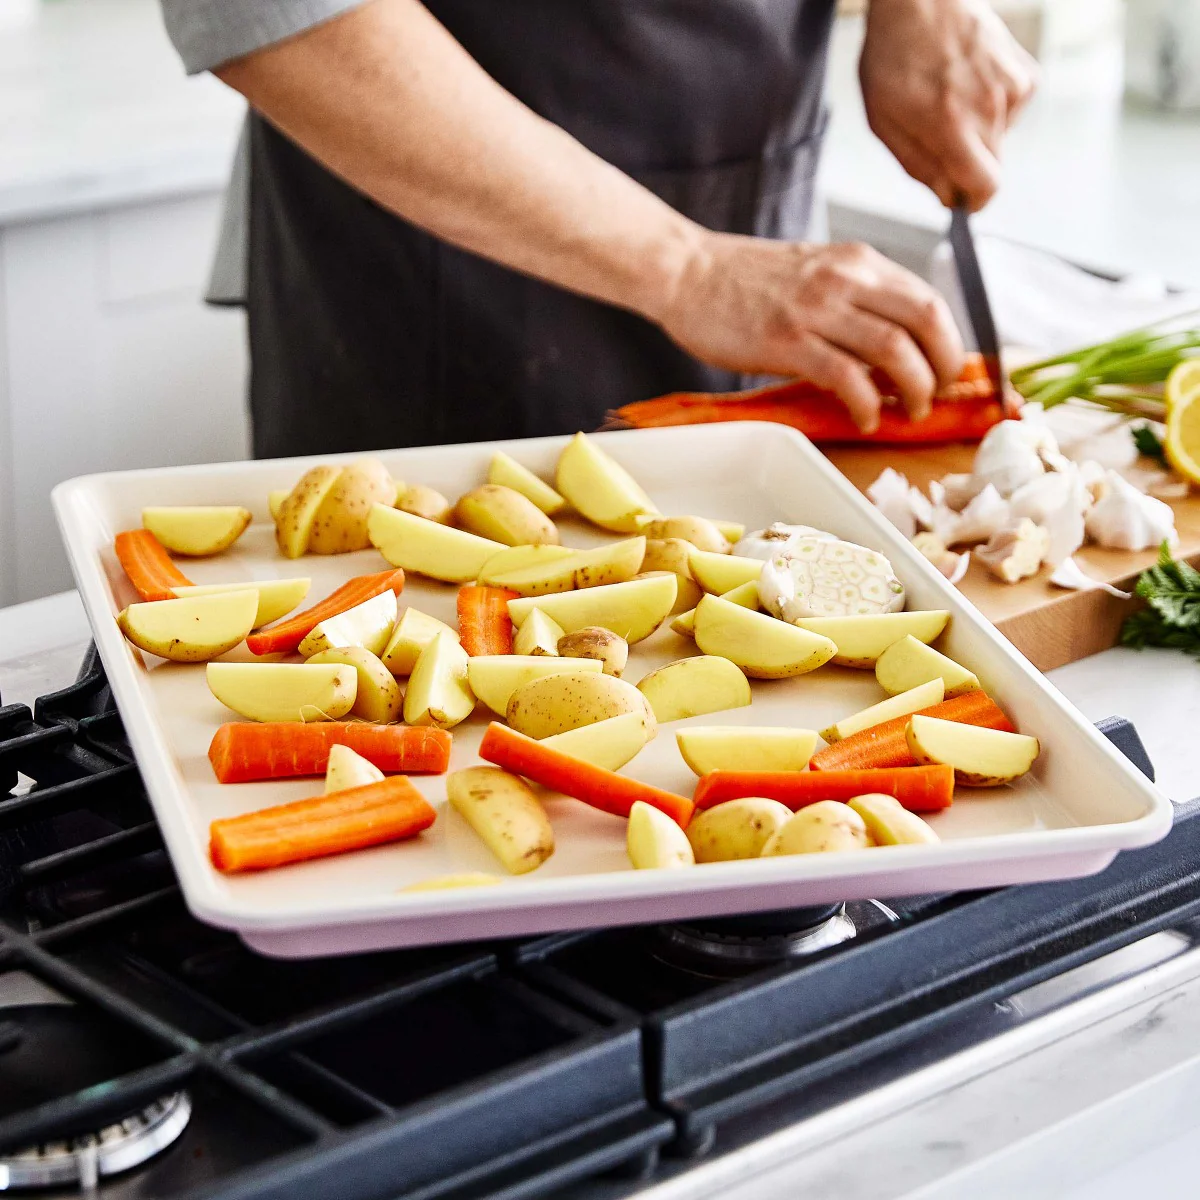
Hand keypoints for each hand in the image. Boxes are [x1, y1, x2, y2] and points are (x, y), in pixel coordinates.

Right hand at [658, 234, 963, 432]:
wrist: (686, 272)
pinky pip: (846, 377)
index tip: (947, 372)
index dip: (950, 342)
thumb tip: (891, 344)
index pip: (929, 299)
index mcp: (857, 262)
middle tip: (936, 396)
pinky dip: (866, 404)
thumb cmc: (742, 280)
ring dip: (914, 388)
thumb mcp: (813, 272)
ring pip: (894, 349)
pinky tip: (864, 418)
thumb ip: (853, 298)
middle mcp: (845, 279)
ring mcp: (816, 310)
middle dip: (944, 366)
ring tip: (909, 411)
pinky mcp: (786, 341)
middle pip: (926, 320)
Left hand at [860, 0, 1037, 210]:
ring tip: (949, 99)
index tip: (961, 200)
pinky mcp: (1024, 73)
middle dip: (967, 165)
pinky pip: (1012, 113)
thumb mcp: (884, 121)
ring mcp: (1012, 88)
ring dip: (976, 133)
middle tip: (938, 138)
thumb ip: (918, 165)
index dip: (973, 201)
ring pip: (1000, 140)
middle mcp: (989, 108)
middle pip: (991, 167)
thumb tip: (948, 196)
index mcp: (952, 124)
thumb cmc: (894, 56)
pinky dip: (992, 109)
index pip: (985, 186)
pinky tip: (969, 84)